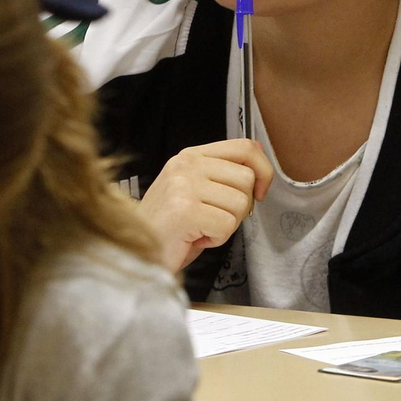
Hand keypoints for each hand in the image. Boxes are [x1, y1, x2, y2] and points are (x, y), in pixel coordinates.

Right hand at [137, 139, 273, 271]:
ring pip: (240, 204)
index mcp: (191, 156)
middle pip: (246, 179)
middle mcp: (186, 165)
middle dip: (239, 207)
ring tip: (201, 228)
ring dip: (227, 225)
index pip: (244, 147)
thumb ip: (222, 176)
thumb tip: (259, 174)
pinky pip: (227, 225)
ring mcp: (183, 185)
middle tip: (214, 219)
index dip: (263, 169)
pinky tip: (195, 238)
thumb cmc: (170, 228)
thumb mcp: (196, 191)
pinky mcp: (184, 210)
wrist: (137, 253)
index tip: (260, 191)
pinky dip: (216, 239)